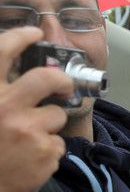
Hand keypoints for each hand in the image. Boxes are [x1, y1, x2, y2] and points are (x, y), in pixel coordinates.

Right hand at [0, 27, 71, 191]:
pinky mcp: (46, 151)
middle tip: (62, 87)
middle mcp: (5, 107)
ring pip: (56, 115)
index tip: (33, 32)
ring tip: (27, 140)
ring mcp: (28, 130)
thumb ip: (2, 92)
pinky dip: (48, 150)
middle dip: (60, 81)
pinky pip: (58, 143)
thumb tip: (19, 75)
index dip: (20, 37)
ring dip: (48, 125)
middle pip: (48, 79)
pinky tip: (30, 159)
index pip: (2, 52)